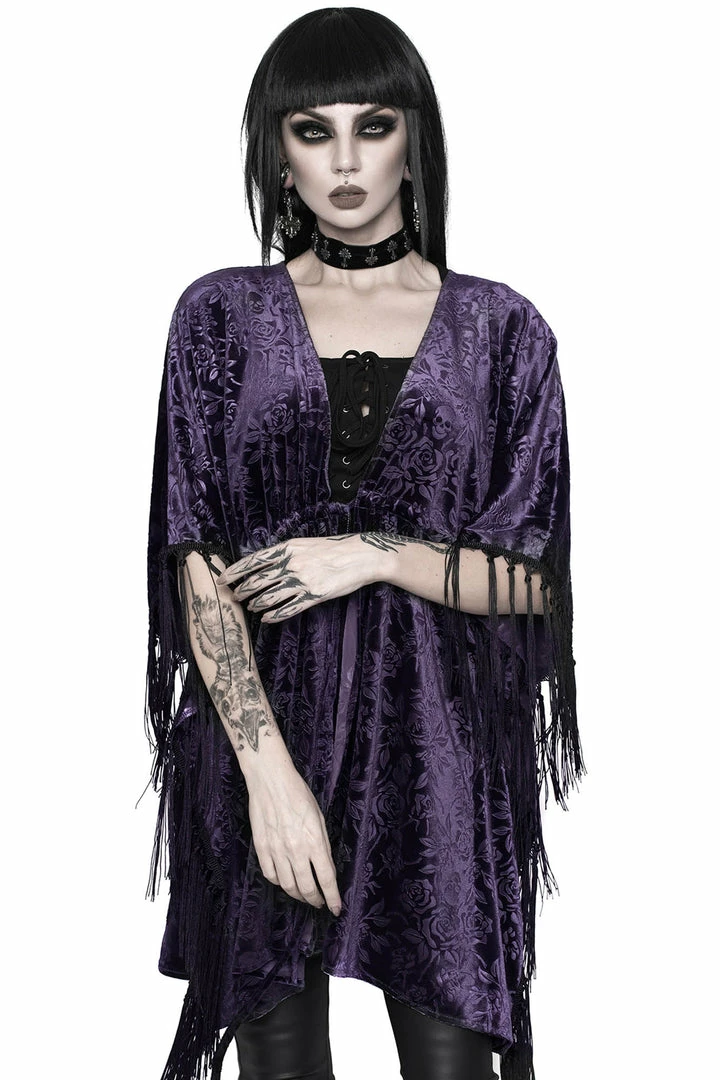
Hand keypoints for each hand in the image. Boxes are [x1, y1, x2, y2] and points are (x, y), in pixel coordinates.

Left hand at [216, 534, 383, 622]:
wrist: (360, 555)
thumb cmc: (333, 548)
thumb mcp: (304, 544)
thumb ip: (284, 553)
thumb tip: (264, 562)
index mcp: (287, 548)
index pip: (253, 561)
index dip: (234, 572)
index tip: (222, 579)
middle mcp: (292, 563)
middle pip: (257, 581)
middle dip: (242, 591)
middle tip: (235, 597)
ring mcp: (302, 580)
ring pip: (270, 597)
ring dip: (257, 604)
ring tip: (252, 607)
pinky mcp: (314, 595)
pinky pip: (288, 608)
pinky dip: (275, 615)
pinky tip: (268, 618)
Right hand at [246, 764, 342, 915]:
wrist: (270, 781)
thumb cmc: (299, 795)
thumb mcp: (319, 817)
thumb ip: (322, 845)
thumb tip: (325, 867)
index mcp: (314, 841)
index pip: (326, 879)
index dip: (332, 898)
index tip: (336, 908)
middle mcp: (295, 850)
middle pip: (306, 888)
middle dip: (315, 900)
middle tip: (320, 903)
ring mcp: (276, 851)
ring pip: (287, 885)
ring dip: (298, 895)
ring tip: (304, 895)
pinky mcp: (261, 848)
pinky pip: (270, 875)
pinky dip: (279, 882)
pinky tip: (285, 881)